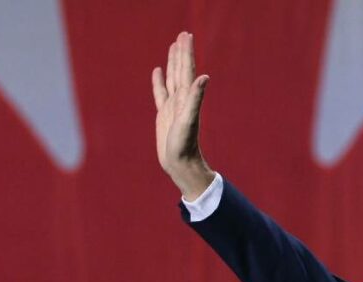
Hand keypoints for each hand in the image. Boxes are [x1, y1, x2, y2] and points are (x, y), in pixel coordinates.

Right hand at [151, 31, 213, 199]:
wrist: (181, 164)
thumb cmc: (185, 145)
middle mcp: (181, 99)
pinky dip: (159, 81)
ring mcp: (172, 106)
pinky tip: (158, 71)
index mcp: (187, 98)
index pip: (187, 69)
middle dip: (181, 52)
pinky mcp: (164, 114)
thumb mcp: (189, 120)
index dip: (187, 52)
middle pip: (181, 70)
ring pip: (172, 78)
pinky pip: (160, 93)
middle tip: (183, 34)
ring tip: (173, 46)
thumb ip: (196, 98)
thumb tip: (204, 77)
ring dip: (173, 62)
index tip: (186, 35)